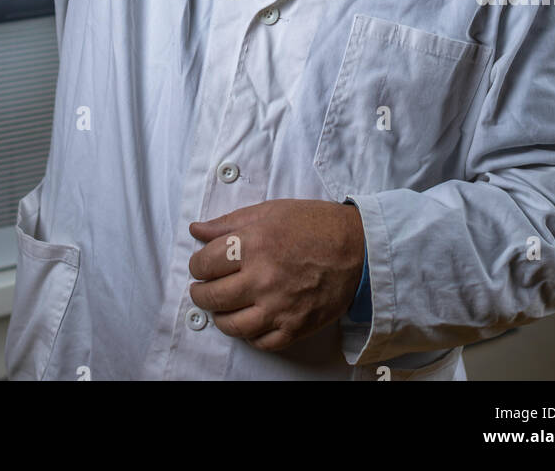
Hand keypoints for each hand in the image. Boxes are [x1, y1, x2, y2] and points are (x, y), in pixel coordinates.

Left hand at [188, 199, 365, 352]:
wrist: (357, 247)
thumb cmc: (314, 225)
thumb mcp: (269, 211)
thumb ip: (229, 223)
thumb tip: (197, 229)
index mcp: (253, 244)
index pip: (205, 263)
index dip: (197, 265)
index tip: (201, 266)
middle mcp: (262, 278)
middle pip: (212, 296)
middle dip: (200, 293)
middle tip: (202, 289)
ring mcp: (278, 306)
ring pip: (231, 325)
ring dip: (220, 317)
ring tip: (222, 308)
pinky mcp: (294, 327)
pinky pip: (260, 342)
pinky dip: (250, 335)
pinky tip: (250, 321)